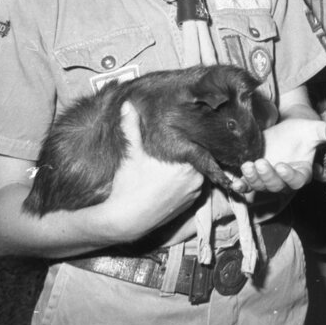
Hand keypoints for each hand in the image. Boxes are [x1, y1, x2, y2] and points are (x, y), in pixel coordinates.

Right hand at [98, 102, 203, 241]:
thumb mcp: (132, 154)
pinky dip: (187, 181)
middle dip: (191, 152)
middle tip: (180, 145)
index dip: (193, 138)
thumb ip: (132, 127)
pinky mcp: (191, 205)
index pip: (199, 145)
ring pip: (198, 173)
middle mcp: (197, 178)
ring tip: (176, 162)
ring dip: (189, 167)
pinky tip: (174, 178)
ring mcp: (195, 193)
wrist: (126, 221)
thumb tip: (129, 103)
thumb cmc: (129, 185)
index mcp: (187, 163)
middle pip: (200, 158)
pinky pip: (195, 187)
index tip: (187, 130)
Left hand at [232, 114, 325, 193]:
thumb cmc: (300, 132)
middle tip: (261, 163)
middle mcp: (285, 180)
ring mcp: (269, 179)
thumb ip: (325, 131)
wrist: (282, 131)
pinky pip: (247, 186)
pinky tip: (235, 182)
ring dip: (254, 178)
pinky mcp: (255, 177)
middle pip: (277, 186)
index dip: (289, 176)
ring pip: (262, 186)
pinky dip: (241, 186)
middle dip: (268, 176)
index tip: (281, 166)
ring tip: (247, 165)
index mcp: (302, 172)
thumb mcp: (313, 130)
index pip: (297, 180)